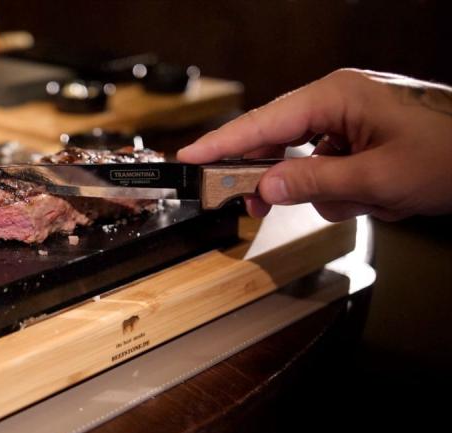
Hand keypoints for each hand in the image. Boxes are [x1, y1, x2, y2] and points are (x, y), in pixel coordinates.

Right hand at [177, 69, 451, 220]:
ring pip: (304, 158)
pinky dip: (341, 188)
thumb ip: (314, 182)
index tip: (189, 158)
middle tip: (247, 203)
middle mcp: (338, 99)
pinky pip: (328, 165)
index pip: (263, 121)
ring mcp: (351, 117)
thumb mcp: (377, 177)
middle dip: (267, 174)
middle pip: (277, 137)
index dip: (222, 143)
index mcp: (336, 95)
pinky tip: (371, 196)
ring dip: (321, 188)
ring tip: (355, 201)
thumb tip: (266, 186)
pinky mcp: (361, 136)